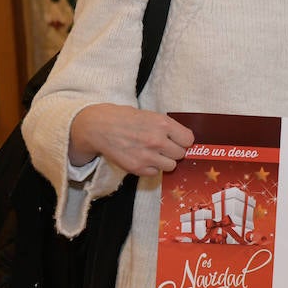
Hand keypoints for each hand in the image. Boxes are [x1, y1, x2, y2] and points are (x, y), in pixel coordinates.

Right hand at [68, 103, 194, 176]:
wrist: (100, 127)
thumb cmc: (125, 118)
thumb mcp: (150, 115)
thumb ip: (167, 127)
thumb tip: (183, 139)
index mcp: (162, 123)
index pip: (188, 139)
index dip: (183, 140)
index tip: (178, 140)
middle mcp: (157, 140)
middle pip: (181, 154)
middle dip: (174, 151)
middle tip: (164, 146)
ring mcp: (147, 156)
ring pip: (170, 166)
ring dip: (164, 161)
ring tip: (153, 153)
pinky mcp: (137, 168)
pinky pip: (155, 173)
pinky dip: (151, 167)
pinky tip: (142, 158)